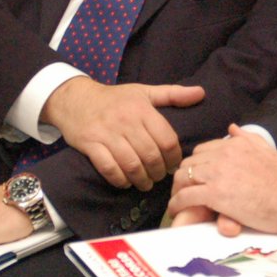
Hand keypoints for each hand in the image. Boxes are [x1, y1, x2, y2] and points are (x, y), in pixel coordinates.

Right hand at [41, 76, 204, 190]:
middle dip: (159, 172)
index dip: (174, 157)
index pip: (167, 140)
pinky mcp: (90, 144)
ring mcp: (107, 134)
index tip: (173, 165)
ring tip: (145, 183)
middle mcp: (126, 121)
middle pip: (151, 155)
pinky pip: (109, 168)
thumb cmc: (115, 98)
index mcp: (142, 109)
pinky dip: (120, 180)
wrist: (76, 98)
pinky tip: (125, 182)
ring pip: (131, 165)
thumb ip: (173, 94)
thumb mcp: (144, 92)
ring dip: (141, 180)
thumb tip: (201, 93)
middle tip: (160, 177)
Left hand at [167, 125, 276, 236]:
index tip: (197, 178)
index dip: (197, 165)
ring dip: (178, 190)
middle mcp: (222, 155)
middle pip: (189, 163)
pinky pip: (186, 197)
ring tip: (178, 202)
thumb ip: (249, 138)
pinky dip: (178, 204)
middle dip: (184, 177)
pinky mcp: (215, 195)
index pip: (202, 150)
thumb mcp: (269, 150)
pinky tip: (177, 210)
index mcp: (234, 145)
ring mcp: (217, 174)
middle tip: (185, 191)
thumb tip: (232, 128)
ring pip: (182, 177)